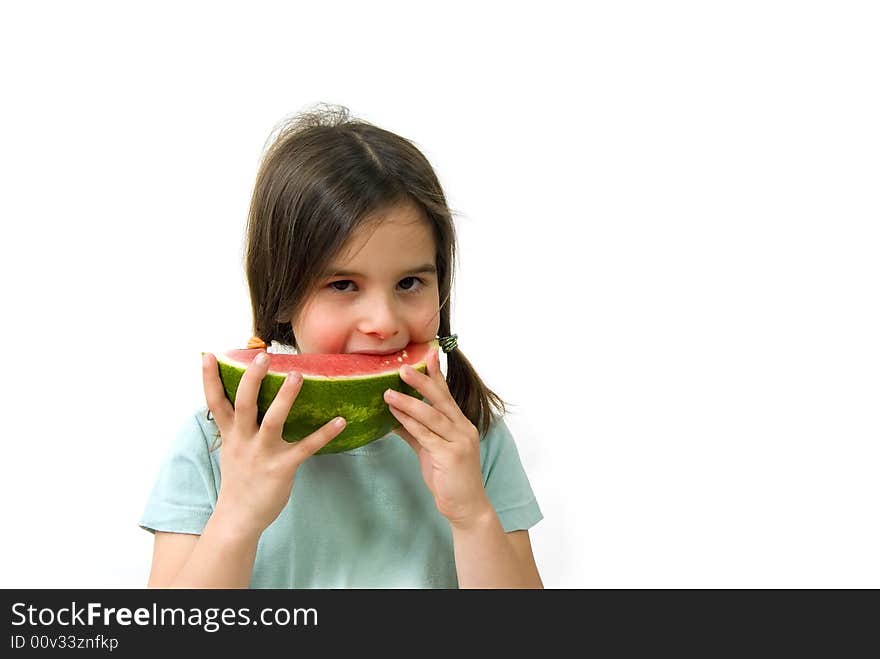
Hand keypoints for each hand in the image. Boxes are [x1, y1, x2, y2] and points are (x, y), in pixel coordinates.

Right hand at [202, 351, 345, 538]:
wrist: (238, 517)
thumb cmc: (239, 478)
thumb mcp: (231, 448)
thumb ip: (236, 424)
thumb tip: (241, 398)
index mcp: (231, 433)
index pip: (215, 402)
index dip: (209, 378)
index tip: (209, 354)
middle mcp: (244, 440)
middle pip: (244, 404)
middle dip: (251, 380)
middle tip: (262, 357)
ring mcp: (263, 454)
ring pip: (272, 421)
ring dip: (285, 398)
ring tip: (297, 375)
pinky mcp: (282, 468)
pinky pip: (306, 447)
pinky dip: (324, 434)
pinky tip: (341, 421)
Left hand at [384, 349, 491, 527]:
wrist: (466, 506)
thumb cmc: (448, 477)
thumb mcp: (431, 450)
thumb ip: (416, 431)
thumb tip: (394, 416)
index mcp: (460, 424)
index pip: (446, 394)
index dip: (436, 374)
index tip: (428, 354)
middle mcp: (463, 428)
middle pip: (441, 399)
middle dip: (422, 381)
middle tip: (403, 367)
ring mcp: (459, 441)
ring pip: (432, 415)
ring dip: (409, 402)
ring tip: (388, 392)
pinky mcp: (450, 455)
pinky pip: (426, 435)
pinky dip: (409, 423)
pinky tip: (395, 416)